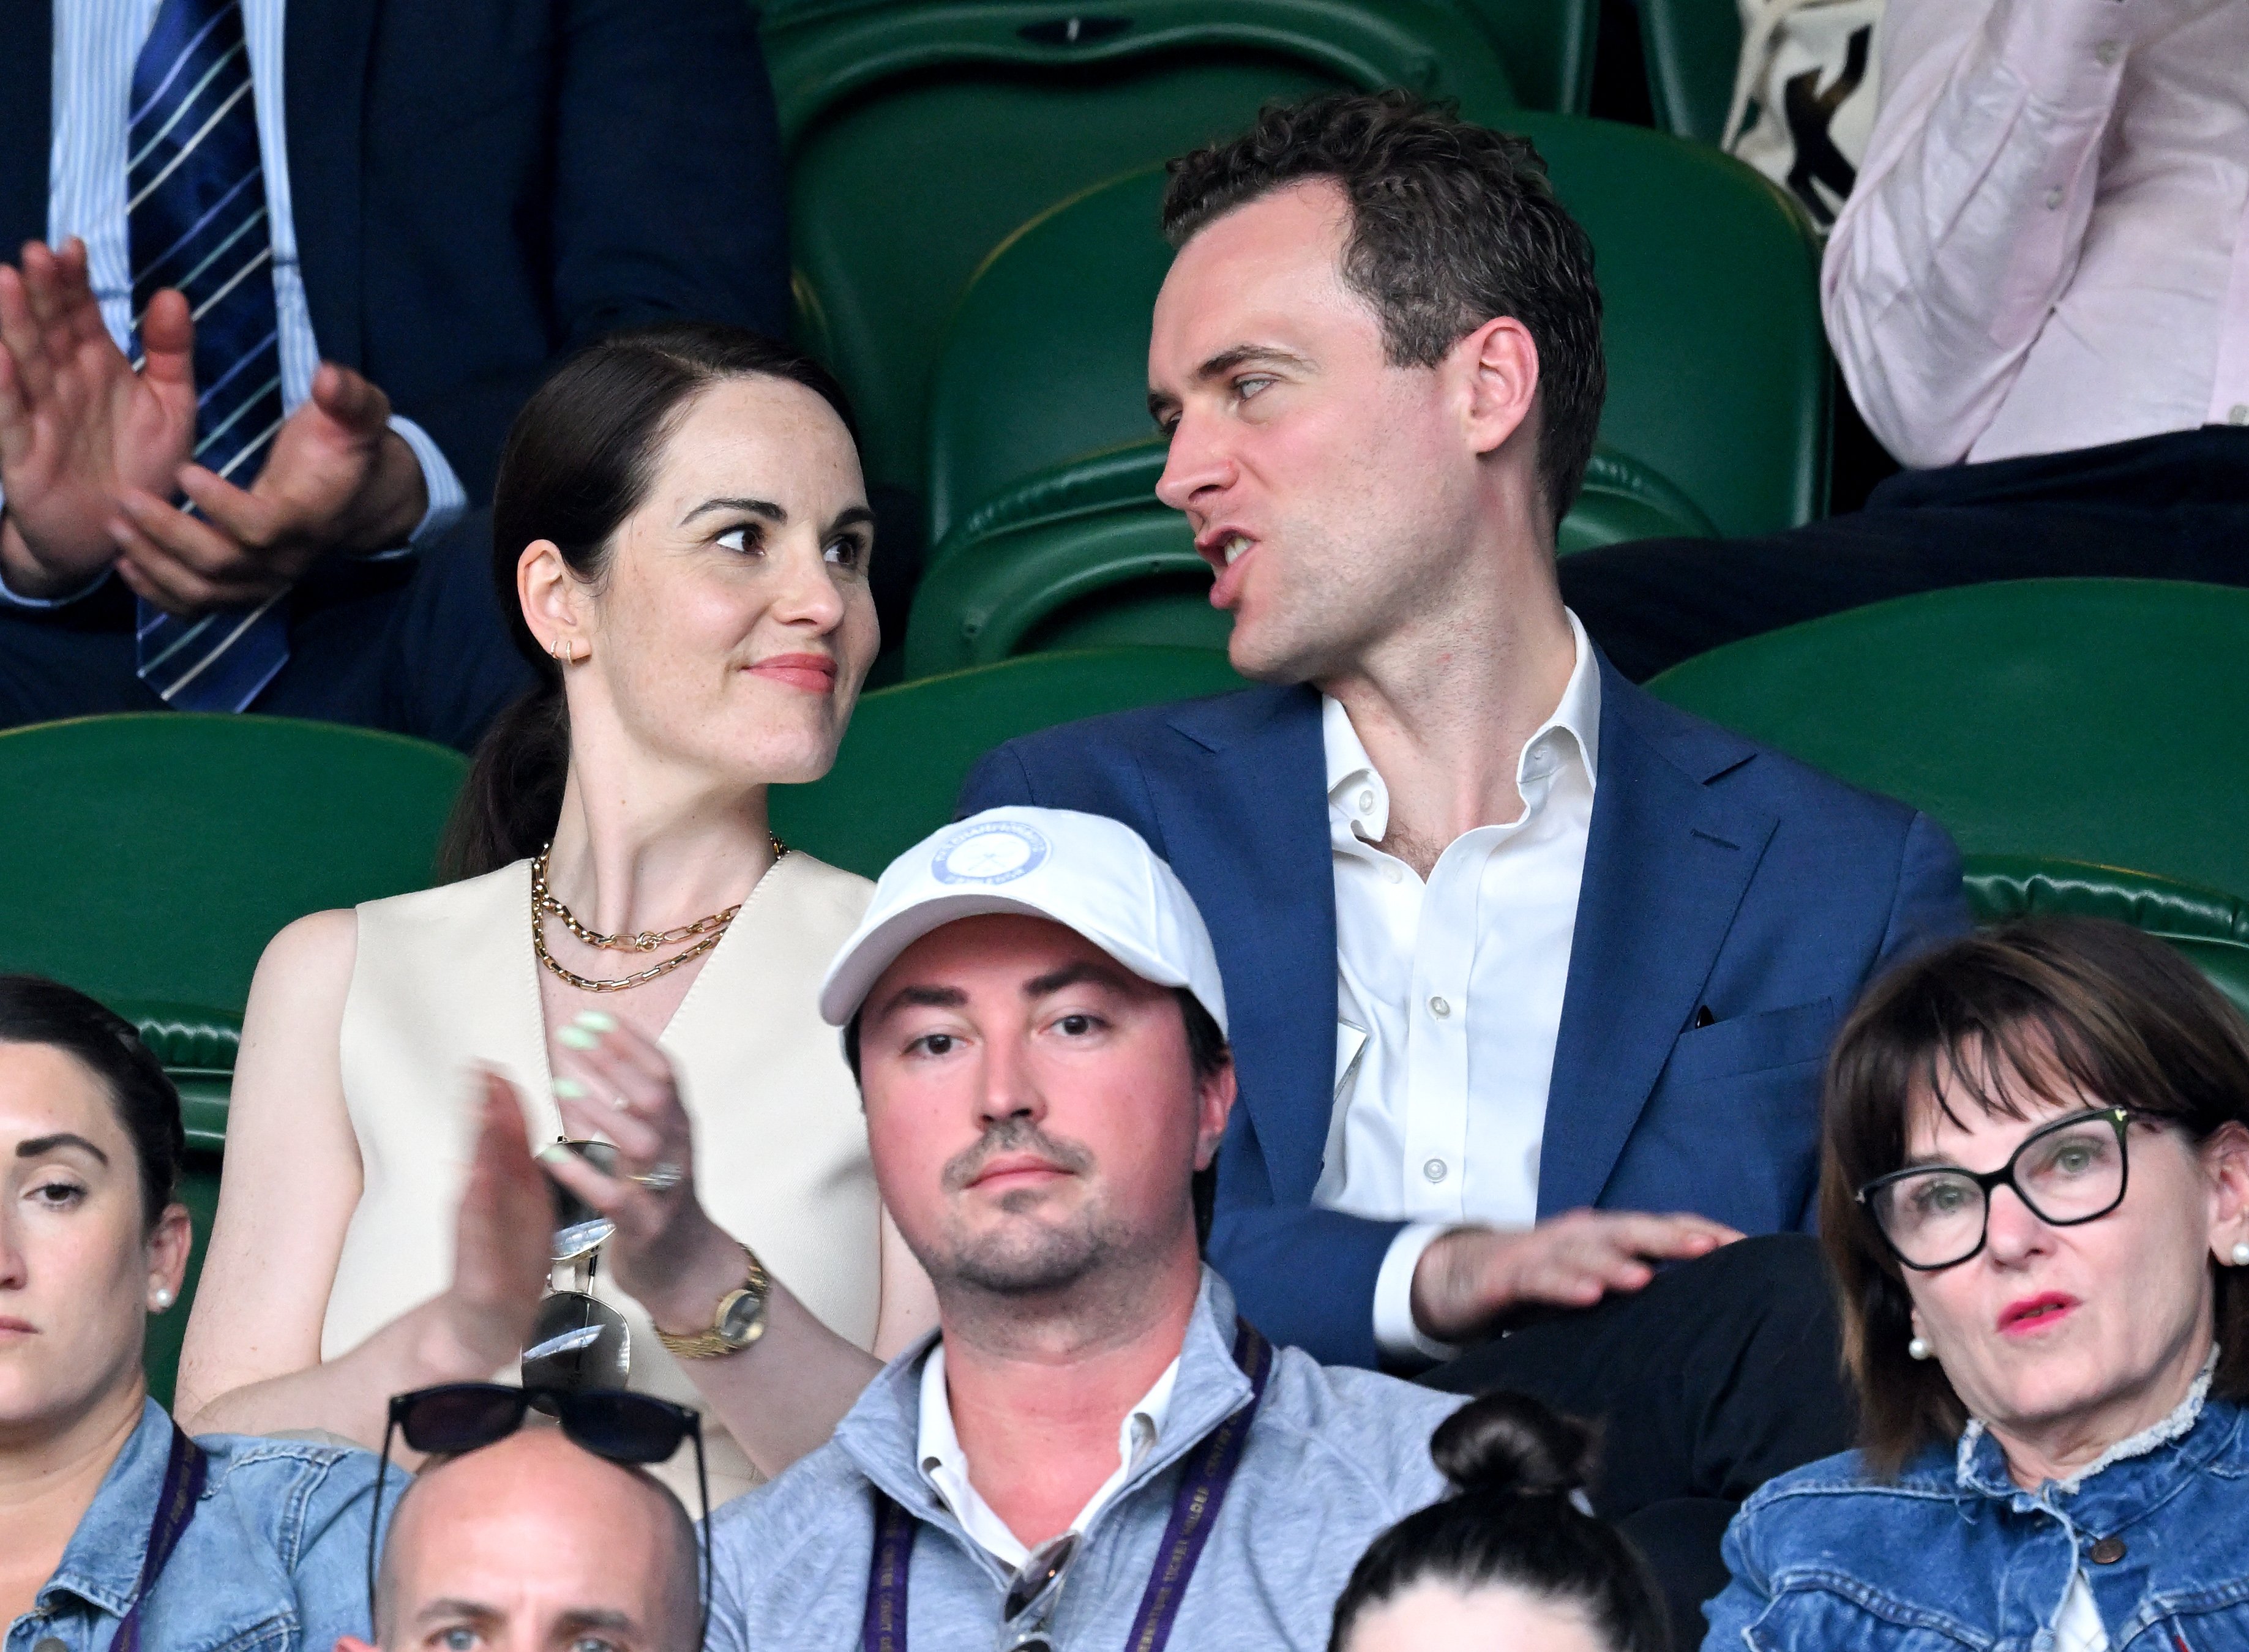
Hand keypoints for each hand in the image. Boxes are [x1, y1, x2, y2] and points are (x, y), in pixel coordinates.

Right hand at [0, 239, 195, 594]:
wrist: (121, 533)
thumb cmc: (145, 468)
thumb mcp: (171, 407)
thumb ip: (171, 353)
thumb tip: (173, 294)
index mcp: (97, 365)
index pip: (80, 312)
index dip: (75, 281)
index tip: (73, 247)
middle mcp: (62, 382)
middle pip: (48, 328)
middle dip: (43, 291)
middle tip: (38, 253)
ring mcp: (39, 413)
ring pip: (23, 362)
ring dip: (14, 324)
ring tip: (7, 281)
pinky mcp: (24, 453)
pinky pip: (11, 418)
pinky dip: (4, 390)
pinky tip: (0, 358)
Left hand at [109, 360, 427, 615]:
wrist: (363, 499)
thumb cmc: (347, 447)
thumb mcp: (358, 414)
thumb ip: (347, 396)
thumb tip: (328, 377)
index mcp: (310, 516)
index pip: (262, 527)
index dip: (221, 505)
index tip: (182, 469)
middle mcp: (288, 558)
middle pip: (222, 563)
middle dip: (168, 532)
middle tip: (125, 496)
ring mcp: (266, 580)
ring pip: (205, 591)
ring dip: (155, 562)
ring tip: (116, 527)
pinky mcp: (246, 590)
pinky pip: (200, 606)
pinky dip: (160, 593)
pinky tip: (127, 565)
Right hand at [425, 1073, 555, 1378]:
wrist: (483, 1327)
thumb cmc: (506, 1263)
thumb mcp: (520, 1207)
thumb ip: (515, 1165)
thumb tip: (516, 1121)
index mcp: (505, 1192)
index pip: (504, 1138)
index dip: (503, 1100)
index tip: (495, 1064)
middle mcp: (486, 1209)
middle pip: (486, 1153)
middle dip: (485, 1111)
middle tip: (481, 1071)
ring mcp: (478, 1238)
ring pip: (478, 1186)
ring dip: (478, 1148)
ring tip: (478, 1110)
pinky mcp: (477, 1273)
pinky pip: (479, 1236)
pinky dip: (477, 1208)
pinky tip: (476, 1179)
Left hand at [539, 1014, 752, 1338]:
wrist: (689, 1270)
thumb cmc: (663, 1201)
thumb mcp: (662, 1147)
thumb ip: (641, 1108)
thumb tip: (606, 1054)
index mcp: (680, 1129)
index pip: (665, 1073)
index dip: (632, 1042)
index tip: (595, 1016)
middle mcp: (677, 1153)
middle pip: (655, 1097)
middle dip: (615, 1062)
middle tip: (572, 1037)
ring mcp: (664, 1190)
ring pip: (639, 1142)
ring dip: (600, 1110)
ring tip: (561, 1085)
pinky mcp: (643, 1227)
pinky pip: (612, 1197)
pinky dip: (581, 1173)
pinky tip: (550, 1154)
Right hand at [1410, 1209, 1743, 1342]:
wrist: (1461, 1278)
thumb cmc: (1543, 1284)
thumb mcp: (1598, 1287)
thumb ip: (1641, 1294)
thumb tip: (1713, 1319)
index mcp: (1609, 1236)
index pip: (1664, 1229)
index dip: (1704, 1234)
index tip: (1751, 1248)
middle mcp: (1581, 1235)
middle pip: (1632, 1230)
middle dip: (1672, 1237)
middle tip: (1713, 1247)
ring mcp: (1545, 1251)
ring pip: (1586, 1252)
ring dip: (1616, 1262)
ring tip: (1645, 1277)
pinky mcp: (1509, 1275)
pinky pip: (1540, 1279)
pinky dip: (1564, 1285)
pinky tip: (1588, 1296)